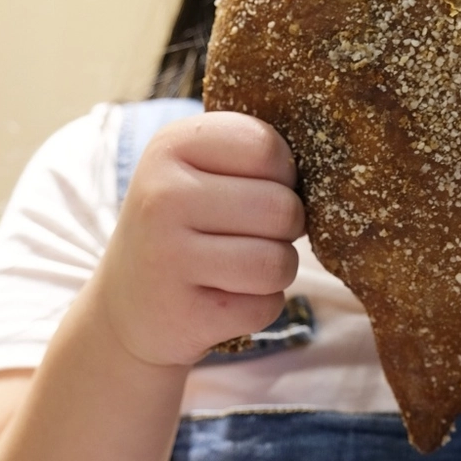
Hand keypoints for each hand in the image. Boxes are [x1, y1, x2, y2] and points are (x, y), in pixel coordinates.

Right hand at [92, 111, 304, 367]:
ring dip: (276, 270)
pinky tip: (222, 298)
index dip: (283, 174)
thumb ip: (254, 154)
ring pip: (279, 262)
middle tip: (250, 235)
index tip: (260, 188)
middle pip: (283, 208)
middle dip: (285, 228)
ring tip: (239, 267)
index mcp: (171, 147)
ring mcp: (167, 258)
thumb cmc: (186, 225)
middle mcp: (162, 197)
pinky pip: (266, 307)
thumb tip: (333, 166)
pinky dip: (258, 307)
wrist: (128, 306)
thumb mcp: (199, 169)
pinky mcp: (183, 314)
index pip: (267, 147)